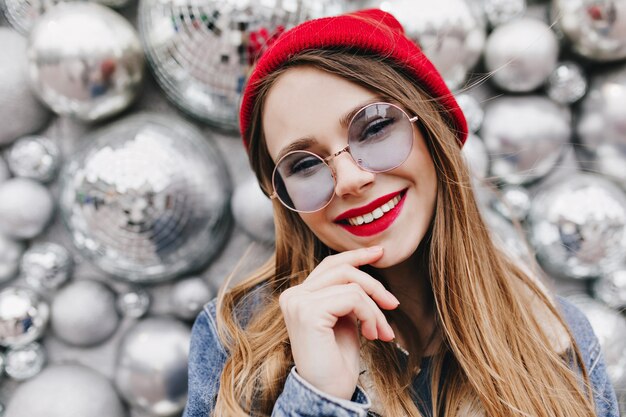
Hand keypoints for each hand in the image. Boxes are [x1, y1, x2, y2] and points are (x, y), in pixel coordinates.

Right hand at [278, 246, 399, 399]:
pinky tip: (372, 335)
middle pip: (341, 269)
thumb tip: (365, 271)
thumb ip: (346, 295)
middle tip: (394, 304)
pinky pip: (352, 298)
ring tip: (382, 332)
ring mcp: (298, 302)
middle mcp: (293, 295)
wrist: (329, 392)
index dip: (355, 256)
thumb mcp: (344, 319)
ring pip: (351, 285)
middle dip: (374, 284)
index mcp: (299, 295)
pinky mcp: (308, 312)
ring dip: (375, 309)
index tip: (380, 252)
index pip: (330, 266)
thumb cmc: (338, 361)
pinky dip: (370, 315)